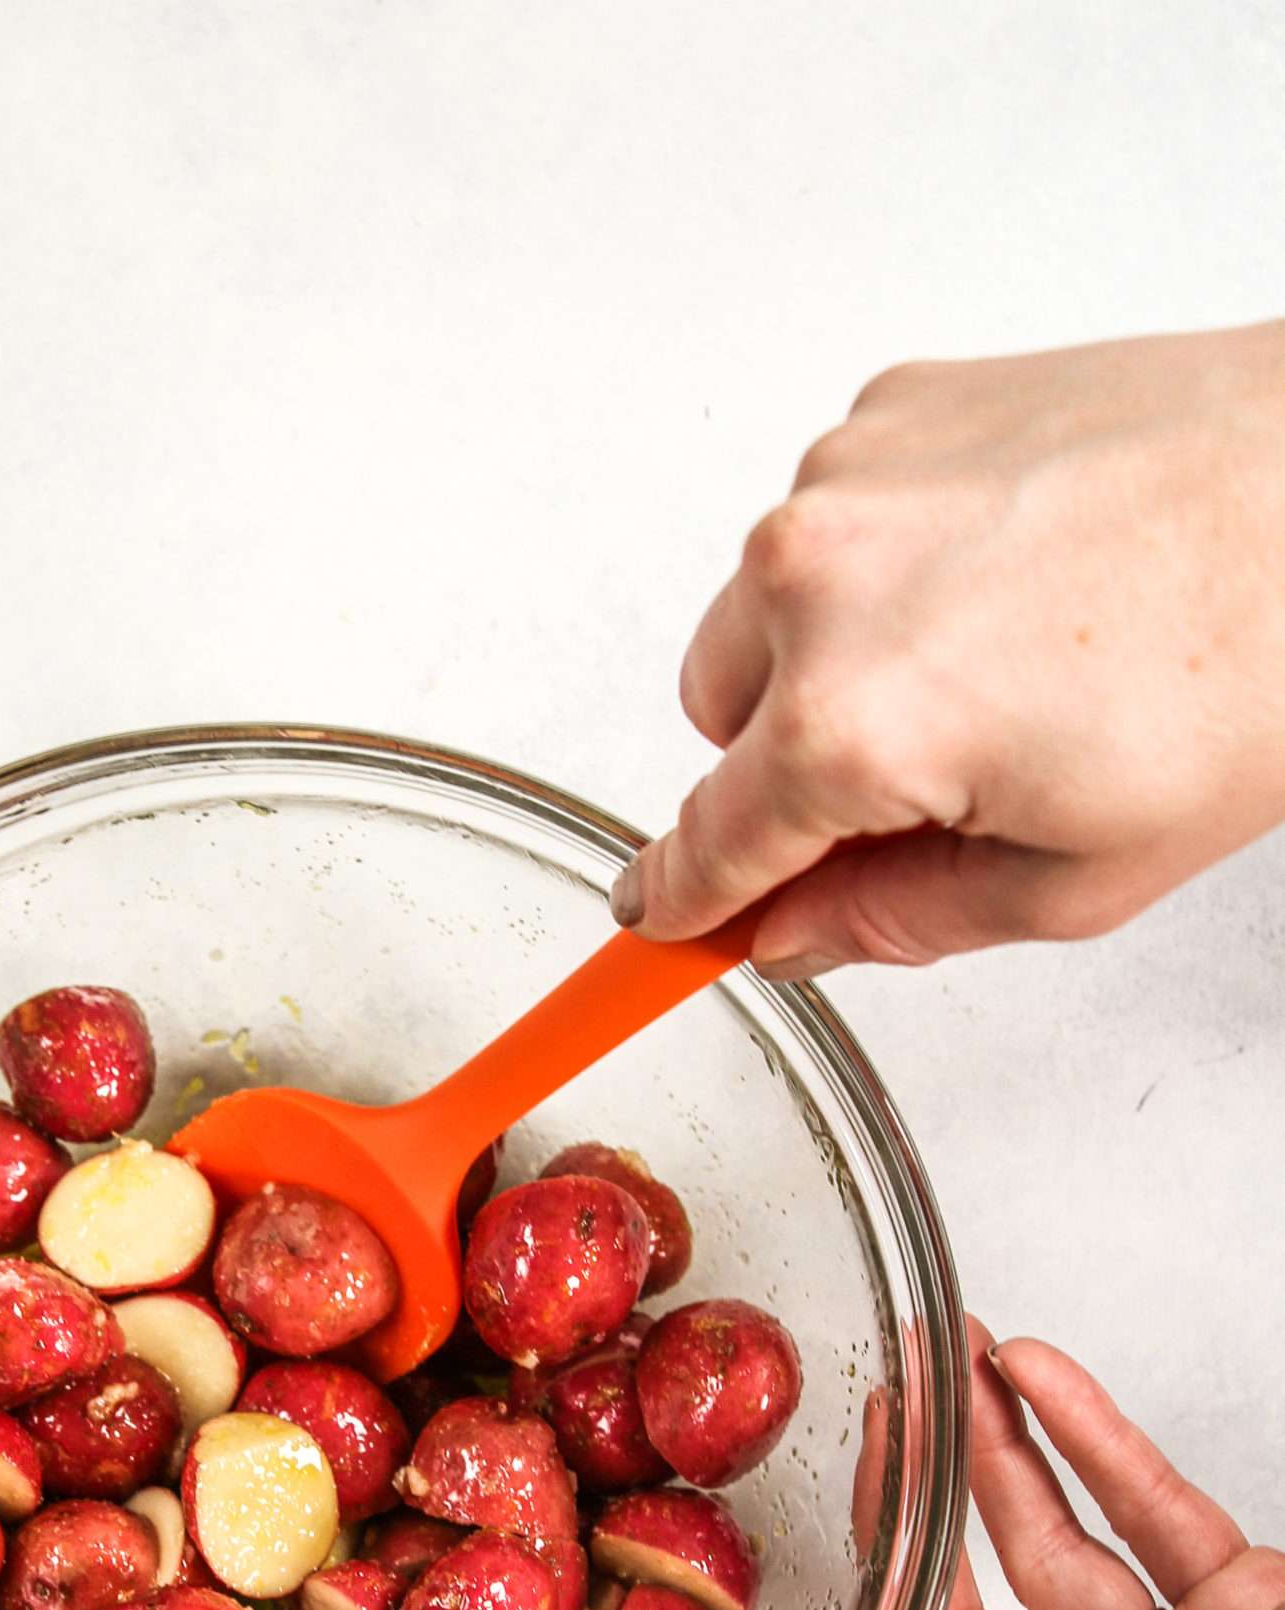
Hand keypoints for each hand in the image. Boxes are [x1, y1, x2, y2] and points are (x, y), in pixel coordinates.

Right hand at [616, 323, 1284, 972]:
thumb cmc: (1250, 654)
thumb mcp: (1076, 874)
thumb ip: (896, 921)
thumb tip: (799, 930)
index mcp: (852, 720)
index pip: (707, 845)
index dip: (683, 901)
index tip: (654, 922)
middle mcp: (815, 580)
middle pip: (713, 720)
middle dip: (788, 767)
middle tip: (925, 782)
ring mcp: (845, 477)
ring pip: (761, 613)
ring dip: (831, 658)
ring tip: (993, 660)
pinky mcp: (889, 408)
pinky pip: (829, 522)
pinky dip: (884, 566)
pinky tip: (1003, 578)